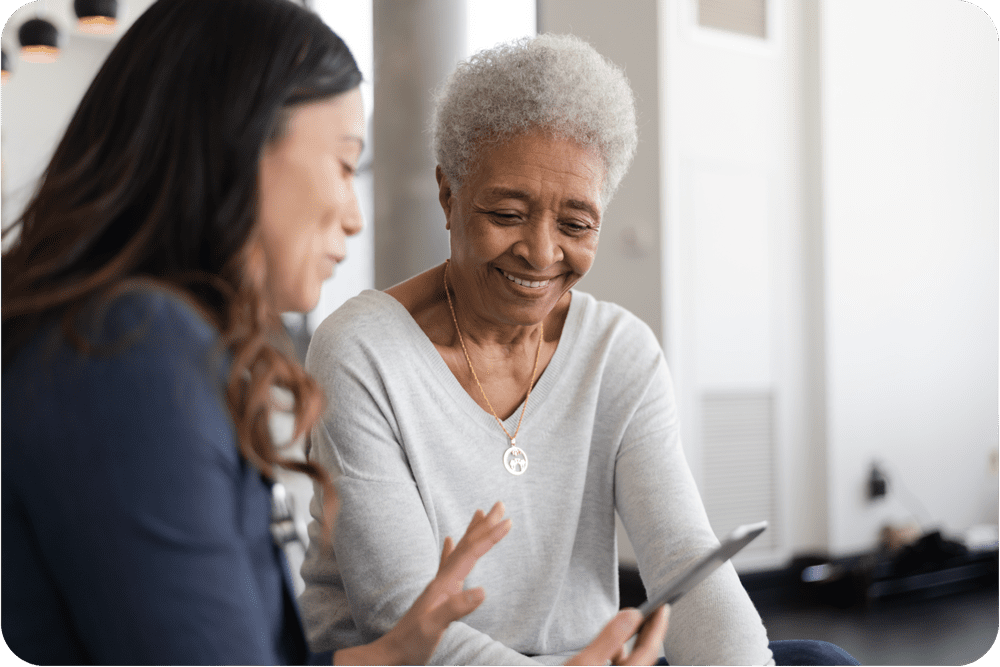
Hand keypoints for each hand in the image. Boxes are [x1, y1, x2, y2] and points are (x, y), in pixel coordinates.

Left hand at [333, 502, 511, 665]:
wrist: (392, 652)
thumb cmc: (412, 642)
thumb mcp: (435, 627)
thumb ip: (456, 608)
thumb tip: (483, 591)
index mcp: (444, 583)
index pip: (471, 553)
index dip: (490, 537)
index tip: (508, 521)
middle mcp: (442, 579)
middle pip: (466, 544)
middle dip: (484, 525)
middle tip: (500, 505)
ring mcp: (439, 585)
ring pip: (459, 550)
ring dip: (472, 532)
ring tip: (480, 514)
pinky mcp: (437, 593)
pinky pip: (447, 562)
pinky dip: (451, 549)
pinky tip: (448, 540)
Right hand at [565, 605, 669, 665]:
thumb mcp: (583, 664)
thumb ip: (609, 638)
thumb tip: (632, 615)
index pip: (648, 652)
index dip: (657, 628)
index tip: (663, 608)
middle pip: (644, 660)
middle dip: (651, 635)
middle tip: (657, 612)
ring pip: (633, 666)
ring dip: (635, 647)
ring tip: (636, 626)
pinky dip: (621, 657)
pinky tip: (616, 649)